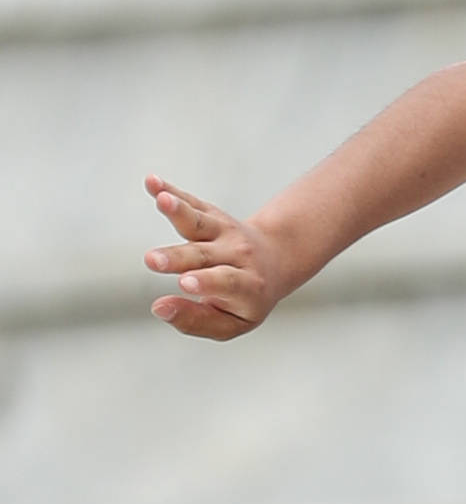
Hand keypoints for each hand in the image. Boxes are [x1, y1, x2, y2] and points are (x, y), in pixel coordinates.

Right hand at [143, 177, 297, 339]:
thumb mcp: (231, 322)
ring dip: (179, 210)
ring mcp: (224, 232)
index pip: (226, 282)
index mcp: (247, 285)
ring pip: (200, 221)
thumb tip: (159, 308)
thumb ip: (196, 320)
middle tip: (152, 260)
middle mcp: (237, 255)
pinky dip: (169, 191)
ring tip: (162, 200)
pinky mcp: (210, 215)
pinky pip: (190, 202)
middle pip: (204, 255)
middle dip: (177, 257)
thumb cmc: (246, 300)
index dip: (206, 282)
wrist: (276, 259)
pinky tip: (151, 182)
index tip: (184, 282)